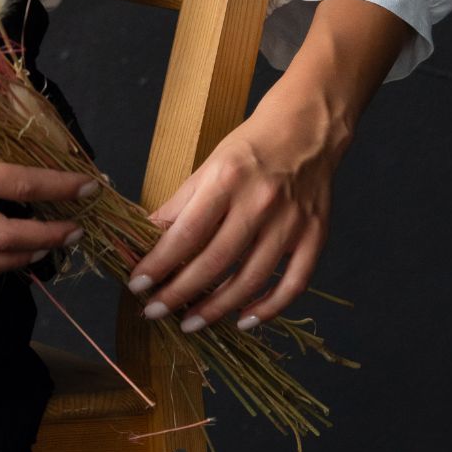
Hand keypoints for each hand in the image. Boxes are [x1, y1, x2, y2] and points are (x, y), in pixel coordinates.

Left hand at [125, 85, 351, 331]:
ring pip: (251, 280)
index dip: (159, 264)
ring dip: (217, 309)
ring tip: (190, 322)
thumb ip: (180, 206)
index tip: (137, 285)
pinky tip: (244, 320)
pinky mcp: (315, 237)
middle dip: (180, 293)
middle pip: (215, 262)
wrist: (307, 129)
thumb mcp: (208, 166)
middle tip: (155, 312)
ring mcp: (291, 223)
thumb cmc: (251, 148)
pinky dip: (268, 308)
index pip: (187, 233)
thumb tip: (147, 239)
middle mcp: (260, 203)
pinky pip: (292, 284)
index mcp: (227, 180)